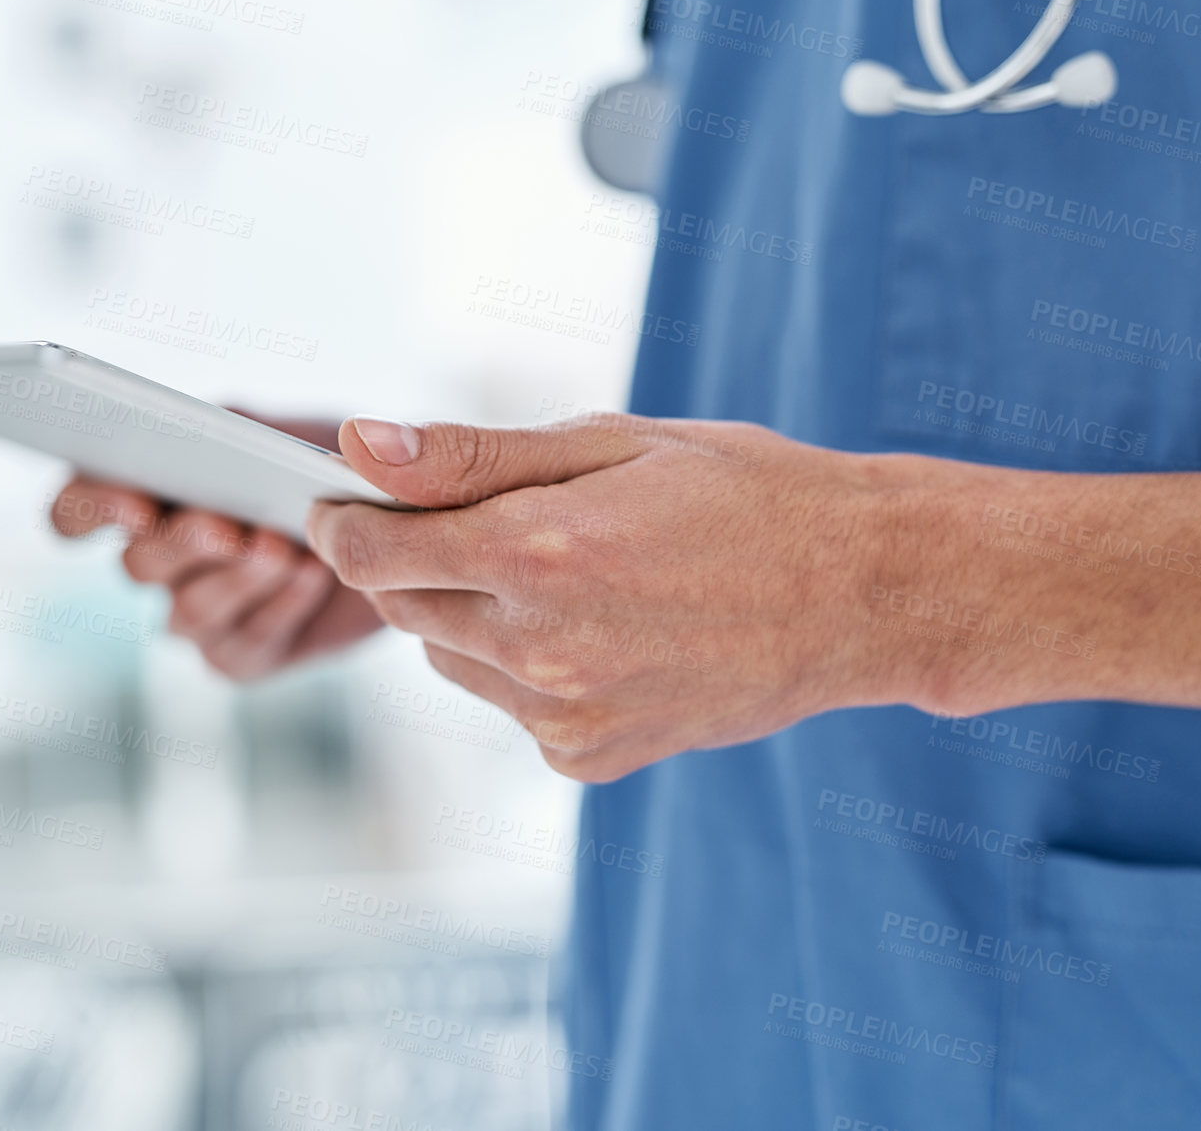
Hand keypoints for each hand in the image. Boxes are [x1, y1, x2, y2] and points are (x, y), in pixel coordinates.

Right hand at [49, 415, 383, 680]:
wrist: (397, 523)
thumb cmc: (323, 466)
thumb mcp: (281, 429)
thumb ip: (235, 427)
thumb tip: (212, 434)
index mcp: (146, 496)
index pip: (75, 511)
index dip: (88, 509)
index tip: (133, 503)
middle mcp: (160, 561)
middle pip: (136, 564)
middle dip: (180, 544)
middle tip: (225, 527)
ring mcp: (196, 614)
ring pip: (184, 613)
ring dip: (235, 579)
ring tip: (281, 548)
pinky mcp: (243, 654)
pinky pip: (237, 647)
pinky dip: (277, 610)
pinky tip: (312, 575)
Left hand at [304, 413, 905, 780]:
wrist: (860, 595)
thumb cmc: (745, 494)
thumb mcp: (612, 443)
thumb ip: (472, 454)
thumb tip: (359, 444)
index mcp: (537, 551)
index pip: (371, 552)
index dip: (341, 522)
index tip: (340, 502)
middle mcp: (539, 648)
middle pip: (401, 608)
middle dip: (413, 560)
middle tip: (480, 520)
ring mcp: (564, 715)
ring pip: (451, 660)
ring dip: (468, 614)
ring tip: (561, 570)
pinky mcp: (590, 757)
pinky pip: (511, 707)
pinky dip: (524, 667)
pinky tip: (601, 629)